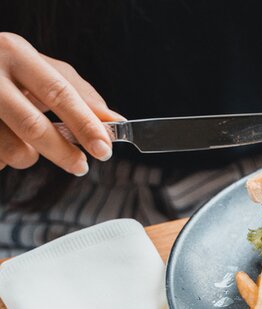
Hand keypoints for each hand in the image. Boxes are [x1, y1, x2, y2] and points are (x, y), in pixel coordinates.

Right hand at [0, 32, 122, 175]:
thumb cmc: (8, 70)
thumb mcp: (42, 70)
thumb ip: (80, 95)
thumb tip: (116, 122)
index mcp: (16, 53)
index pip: (58, 93)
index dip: (84, 124)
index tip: (104, 149)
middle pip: (32, 125)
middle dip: (63, 152)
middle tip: (81, 166)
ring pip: (12, 149)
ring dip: (27, 157)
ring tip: (26, 143)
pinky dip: (5, 158)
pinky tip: (2, 139)